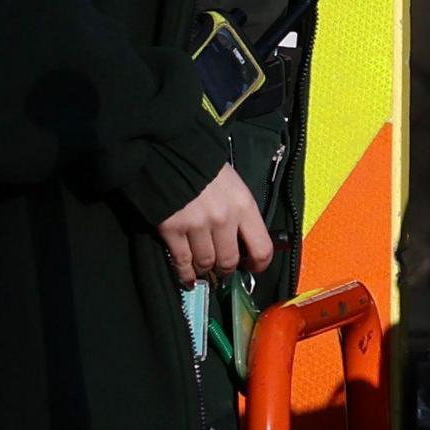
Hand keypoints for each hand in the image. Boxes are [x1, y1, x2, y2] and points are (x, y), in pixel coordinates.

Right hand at [159, 164, 272, 287]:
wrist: (168, 151)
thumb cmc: (204, 167)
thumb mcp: (234, 184)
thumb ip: (241, 212)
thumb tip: (244, 240)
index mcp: (244, 206)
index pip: (261, 248)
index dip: (258, 265)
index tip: (252, 268)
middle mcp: (224, 219)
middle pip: (229, 261)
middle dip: (226, 268)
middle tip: (222, 268)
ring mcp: (197, 226)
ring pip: (206, 263)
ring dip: (204, 270)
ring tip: (203, 268)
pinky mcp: (172, 230)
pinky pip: (182, 262)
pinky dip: (185, 274)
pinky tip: (186, 277)